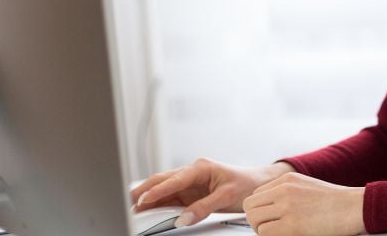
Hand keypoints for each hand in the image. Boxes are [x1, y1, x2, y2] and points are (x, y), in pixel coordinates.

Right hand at [130, 159, 292, 226]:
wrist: (257, 183)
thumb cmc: (246, 184)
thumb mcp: (227, 196)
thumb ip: (204, 207)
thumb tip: (183, 218)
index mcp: (201, 167)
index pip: (174, 179)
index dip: (158, 190)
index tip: (144, 199)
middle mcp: (192, 172)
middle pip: (162, 180)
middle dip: (144, 191)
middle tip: (128, 203)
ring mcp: (189, 182)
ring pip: (163, 189)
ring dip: (148, 198)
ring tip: (132, 208)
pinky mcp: (189, 192)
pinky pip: (169, 197)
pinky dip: (157, 203)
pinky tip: (147, 209)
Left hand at [243, 173, 365, 235]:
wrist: (354, 207)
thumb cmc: (336, 201)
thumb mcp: (308, 186)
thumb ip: (288, 192)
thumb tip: (270, 208)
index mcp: (287, 180)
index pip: (256, 194)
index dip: (260, 209)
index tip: (270, 218)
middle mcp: (284, 190)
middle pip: (250, 206)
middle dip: (256, 219)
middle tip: (270, 227)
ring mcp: (287, 207)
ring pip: (254, 219)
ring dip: (262, 229)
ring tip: (279, 232)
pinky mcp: (291, 226)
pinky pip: (265, 233)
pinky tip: (287, 235)